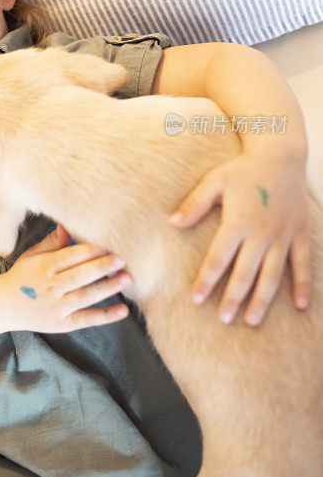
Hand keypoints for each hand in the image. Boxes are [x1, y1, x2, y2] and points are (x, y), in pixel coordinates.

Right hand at [4, 223, 131, 332]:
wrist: (2, 306)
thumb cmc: (22, 276)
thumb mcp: (33, 255)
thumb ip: (52, 242)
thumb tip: (68, 224)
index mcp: (45, 267)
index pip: (71, 256)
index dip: (92, 249)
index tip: (110, 242)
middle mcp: (51, 287)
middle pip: (81, 275)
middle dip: (103, 266)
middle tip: (123, 258)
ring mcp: (57, 307)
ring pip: (86, 296)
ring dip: (108, 287)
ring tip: (127, 278)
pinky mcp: (62, 324)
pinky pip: (87, 319)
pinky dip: (106, 316)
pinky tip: (123, 310)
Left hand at [169, 152, 309, 325]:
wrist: (281, 156)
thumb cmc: (243, 169)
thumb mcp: (215, 181)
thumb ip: (195, 204)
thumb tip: (173, 223)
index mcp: (238, 221)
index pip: (218, 258)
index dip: (206, 280)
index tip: (196, 299)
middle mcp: (262, 232)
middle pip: (245, 273)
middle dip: (233, 298)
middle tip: (223, 319)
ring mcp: (283, 235)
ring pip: (273, 275)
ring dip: (262, 300)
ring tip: (252, 321)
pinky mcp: (300, 234)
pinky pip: (303, 264)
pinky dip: (303, 285)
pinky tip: (299, 306)